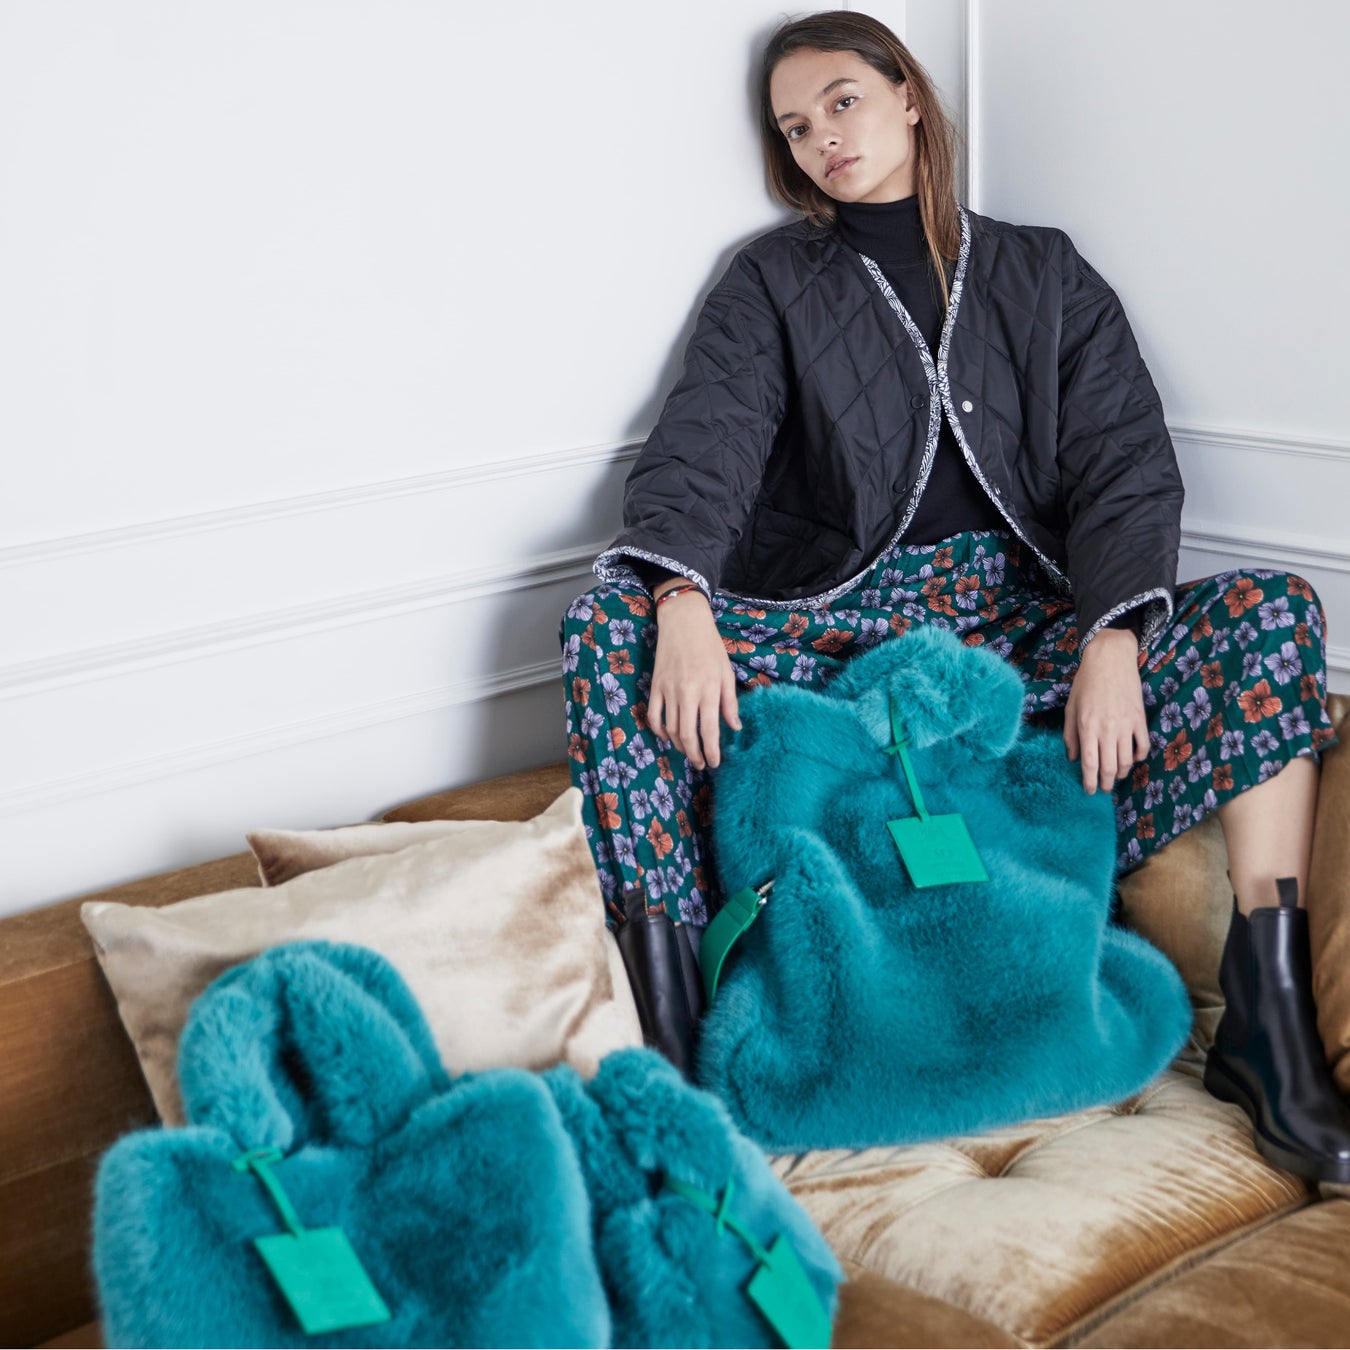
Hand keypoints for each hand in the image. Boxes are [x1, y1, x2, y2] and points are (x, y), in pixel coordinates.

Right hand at [646, 583, 740, 770]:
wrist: (683, 622)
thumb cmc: (710, 647)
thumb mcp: (726, 672)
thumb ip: (730, 702)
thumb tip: (734, 727)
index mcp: (708, 690)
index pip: (710, 730)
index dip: (712, 751)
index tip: (715, 763)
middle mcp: (687, 693)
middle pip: (688, 735)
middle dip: (695, 755)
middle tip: (701, 764)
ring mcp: (668, 691)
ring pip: (671, 729)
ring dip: (680, 746)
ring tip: (689, 752)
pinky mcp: (655, 687)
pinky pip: (654, 716)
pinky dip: (659, 731)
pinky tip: (668, 737)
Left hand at [1063, 627, 1147, 793]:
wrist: (1110, 660)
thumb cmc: (1086, 683)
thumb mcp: (1071, 708)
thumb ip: (1070, 735)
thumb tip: (1072, 759)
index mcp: (1087, 727)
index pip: (1089, 763)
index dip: (1089, 781)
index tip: (1089, 790)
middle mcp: (1108, 729)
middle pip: (1110, 767)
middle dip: (1107, 783)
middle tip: (1104, 789)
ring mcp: (1126, 725)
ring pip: (1128, 761)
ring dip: (1122, 774)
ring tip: (1116, 776)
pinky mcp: (1140, 719)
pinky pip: (1143, 746)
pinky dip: (1139, 757)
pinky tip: (1133, 759)